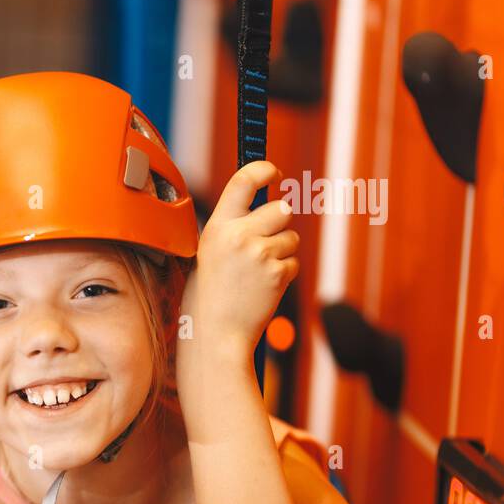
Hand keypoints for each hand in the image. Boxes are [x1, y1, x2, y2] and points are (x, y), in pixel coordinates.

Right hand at [178, 160, 298, 363]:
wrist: (216, 334)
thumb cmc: (210, 294)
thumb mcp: (210, 252)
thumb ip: (233, 227)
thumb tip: (266, 204)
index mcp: (217, 227)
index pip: (244, 181)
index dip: (264, 169)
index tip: (273, 172)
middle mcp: (238, 235)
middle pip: (282, 208)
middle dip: (279, 223)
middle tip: (263, 244)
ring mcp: (260, 254)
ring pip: (291, 237)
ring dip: (282, 252)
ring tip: (257, 273)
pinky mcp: (278, 272)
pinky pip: (293, 262)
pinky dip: (283, 274)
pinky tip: (263, 288)